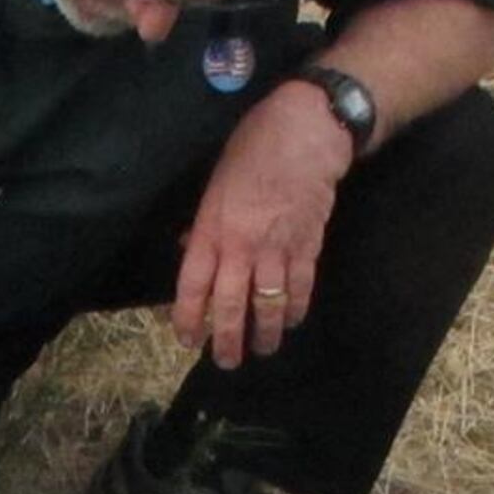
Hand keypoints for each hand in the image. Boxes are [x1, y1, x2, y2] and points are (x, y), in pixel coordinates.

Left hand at [174, 86, 349, 369]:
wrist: (305, 131)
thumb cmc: (253, 148)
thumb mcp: (215, 184)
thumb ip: (204, 224)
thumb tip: (190, 249)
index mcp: (212, 229)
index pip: (193, 285)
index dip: (187, 318)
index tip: (186, 339)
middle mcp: (242, 246)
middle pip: (230, 306)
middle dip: (227, 341)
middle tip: (226, 362)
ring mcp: (277, 249)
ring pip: (268, 306)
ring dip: (266, 334)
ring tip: (263, 349)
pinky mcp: (307, 247)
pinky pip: (300, 289)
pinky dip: (296, 310)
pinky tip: (292, 321)